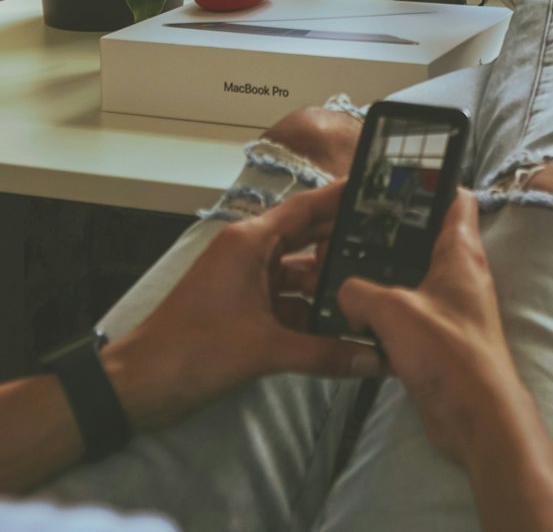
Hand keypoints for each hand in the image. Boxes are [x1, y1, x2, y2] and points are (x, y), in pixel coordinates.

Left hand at [104, 181, 380, 430]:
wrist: (138, 386)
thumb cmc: (193, 350)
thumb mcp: (264, 350)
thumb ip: (323, 353)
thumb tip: (374, 360)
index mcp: (250, 242)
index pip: (306, 208)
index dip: (341, 197)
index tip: (377, 189)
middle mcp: (249, 252)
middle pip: (307, 237)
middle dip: (344, 241)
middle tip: (391, 242)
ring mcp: (245, 279)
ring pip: (299, 272)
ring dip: (328, 283)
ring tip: (372, 289)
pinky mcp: (242, 307)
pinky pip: (286, 299)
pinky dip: (310, 310)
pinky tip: (340, 324)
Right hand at [337, 188, 526, 465]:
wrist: (476, 417)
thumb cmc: (447, 353)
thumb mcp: (393, 311)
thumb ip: (360, 292)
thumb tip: (344, 292)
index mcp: (460, 251)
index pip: (456, 198)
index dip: (432, 183)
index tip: (398, 180)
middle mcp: (461, 273)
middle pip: (427, 237)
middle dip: (394, 234)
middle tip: (355, 228)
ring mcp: (452, 305)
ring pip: (415, 277)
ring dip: (385, 277)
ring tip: (345, 270)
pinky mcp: (441, 335)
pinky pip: (409, 312)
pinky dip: (386, 312)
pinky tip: (357, 317)